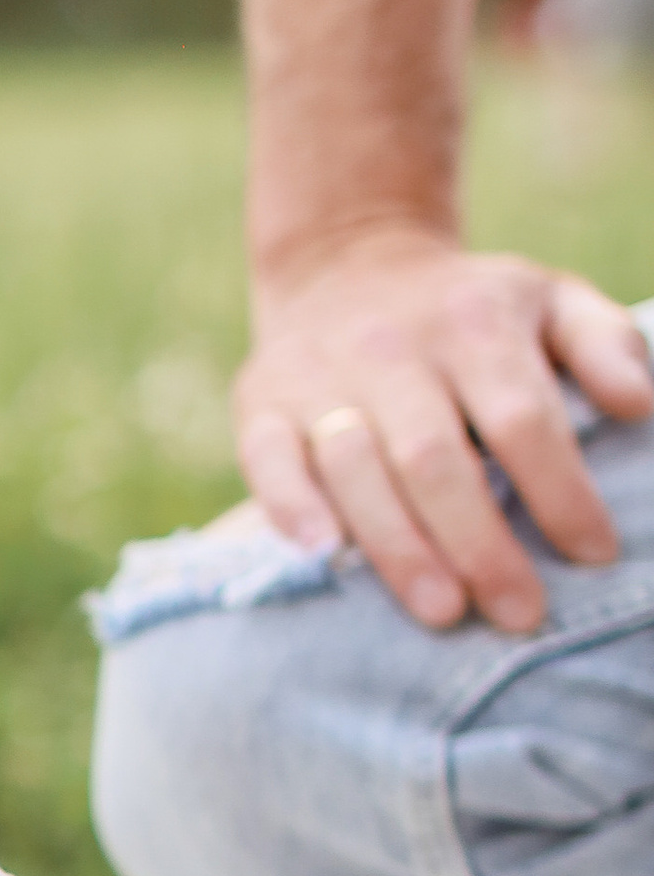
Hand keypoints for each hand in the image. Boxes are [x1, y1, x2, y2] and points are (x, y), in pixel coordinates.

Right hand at [235, 229, 652, 634]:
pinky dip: (292, 510)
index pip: (522, 418)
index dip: (560, 490)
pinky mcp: (259, 401)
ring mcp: (319, 375)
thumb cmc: (469, 310)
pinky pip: (267, 461)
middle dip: (481, 543)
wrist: (345, 263)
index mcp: (474, 323)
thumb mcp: (550, 300)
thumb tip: (642, 405)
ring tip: (442, 612)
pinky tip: (326, 559)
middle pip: (436, 457)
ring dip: (399, 547)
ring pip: (356, 468)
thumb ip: (605, 346)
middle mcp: (392, 347)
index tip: (595, 554)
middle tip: (520, 613)